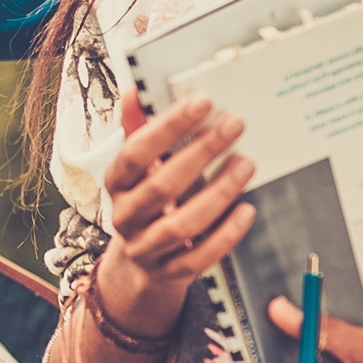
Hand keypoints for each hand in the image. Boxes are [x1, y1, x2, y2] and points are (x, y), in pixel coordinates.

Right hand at [91, 94, 256, 340]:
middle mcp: (125, 216)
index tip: (201, 101)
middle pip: (162, 186)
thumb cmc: (145, 202)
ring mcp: (146, 248)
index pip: (135, 153)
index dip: (167, 127)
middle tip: (234, 125)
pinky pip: (199, 256)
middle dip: (201, 152)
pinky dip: (225, 234)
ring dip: (218, 192)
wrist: (138, 265)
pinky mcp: (170, 272)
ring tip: (246, 164)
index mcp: (116, 183)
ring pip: (182, 225)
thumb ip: (138, 130)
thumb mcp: (136, 168)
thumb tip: (134, 91)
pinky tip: (246, 210)